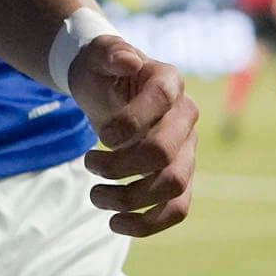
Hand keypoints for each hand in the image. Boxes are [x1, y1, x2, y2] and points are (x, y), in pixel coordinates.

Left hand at [69, 36, 197, 236]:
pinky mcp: (180, 175)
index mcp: (169, 80)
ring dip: (130, 198)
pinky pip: (177, 208)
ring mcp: (186, 148)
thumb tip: (129, 60)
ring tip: (95, 196)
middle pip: (165, 152)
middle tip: (89, 164)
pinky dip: (149, 224)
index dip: (130, 122)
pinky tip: (116, 224)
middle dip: (122, 166)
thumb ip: (109, 51)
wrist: (106, 87)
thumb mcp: (97, 53)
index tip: (101, 135)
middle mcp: (185, 115)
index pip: (161, 100)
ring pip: (172, 186)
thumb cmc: (101, 70)